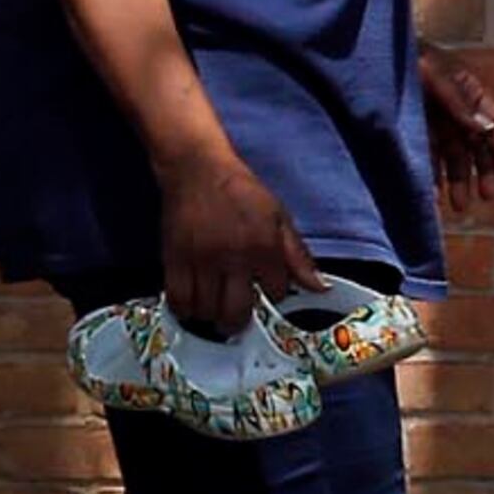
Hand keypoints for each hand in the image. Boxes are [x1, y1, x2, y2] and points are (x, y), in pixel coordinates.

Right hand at [155, 150, 320, 336]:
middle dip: (239, 322)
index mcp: (264, 247)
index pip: (276, 292)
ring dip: (212, 316)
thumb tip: (318, 286)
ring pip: (206, 310)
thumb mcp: (280, 218)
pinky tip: (193, 304)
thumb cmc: (241, 192)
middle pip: (236, 311)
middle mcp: (233, 257)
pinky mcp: (174, 259)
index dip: (273, 295)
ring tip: (215, 309)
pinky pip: (178, 298)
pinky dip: (185, 308)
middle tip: (237, 320)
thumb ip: (298, 256)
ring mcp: (202, 260)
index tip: (266, 291)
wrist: (198, 171)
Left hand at [418, 44, 493, 212]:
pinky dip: (430, 179)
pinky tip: (431, 198)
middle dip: (484, 172)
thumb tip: (483, 129)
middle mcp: (456, 110)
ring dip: (459, 181)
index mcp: (470, 91)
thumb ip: (457, 100)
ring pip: (453, 158)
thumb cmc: (407, 56)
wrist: (369, 55)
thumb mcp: (435, 73)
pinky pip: (427, 160)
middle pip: (477, 146)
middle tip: (487, 196)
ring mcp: (435, 123)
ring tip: (459, 206)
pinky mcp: (413, 134)